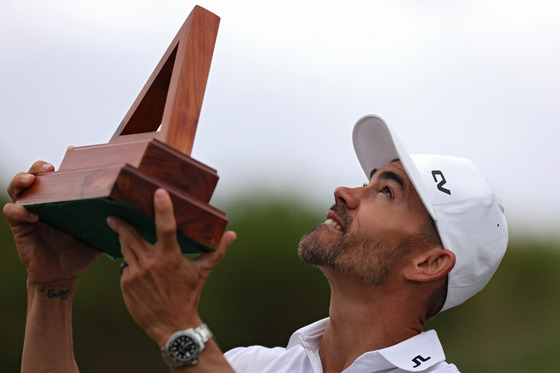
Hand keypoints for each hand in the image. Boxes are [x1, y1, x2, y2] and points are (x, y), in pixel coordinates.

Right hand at [3, 161, 101, 284]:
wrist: (65, 274)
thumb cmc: (82, 250)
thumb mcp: (100, 231)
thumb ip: (113, 219)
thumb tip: (135, 209)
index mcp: (65, 198)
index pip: (62, 173)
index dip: (65, 160)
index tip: (72, 151)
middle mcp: (46, 200)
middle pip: (36, 174)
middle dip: (39, 166)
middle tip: (49, 168)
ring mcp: (31, 211)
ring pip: (18, 188)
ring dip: (22, 180)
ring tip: (31, 181)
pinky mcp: (21, 227)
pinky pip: (13, 213)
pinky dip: (19, 210)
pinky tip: (32, 214)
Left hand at [107, 188, 235, 345]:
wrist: (172, 325)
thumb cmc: (189, 295)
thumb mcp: (202, 271)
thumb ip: (216, 250)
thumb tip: (232, 235)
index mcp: (170, 257)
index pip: (166, 227)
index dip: (162, 208)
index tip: (158, 192)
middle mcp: (151, 263)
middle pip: (131, 234)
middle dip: (122, 223)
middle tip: (115, 214)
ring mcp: (136, 274)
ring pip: (124, 248)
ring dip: (122, 238)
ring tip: (119, 230)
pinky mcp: (126, 283)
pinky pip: (124, 265)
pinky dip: (128, 261)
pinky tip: (132, 261)